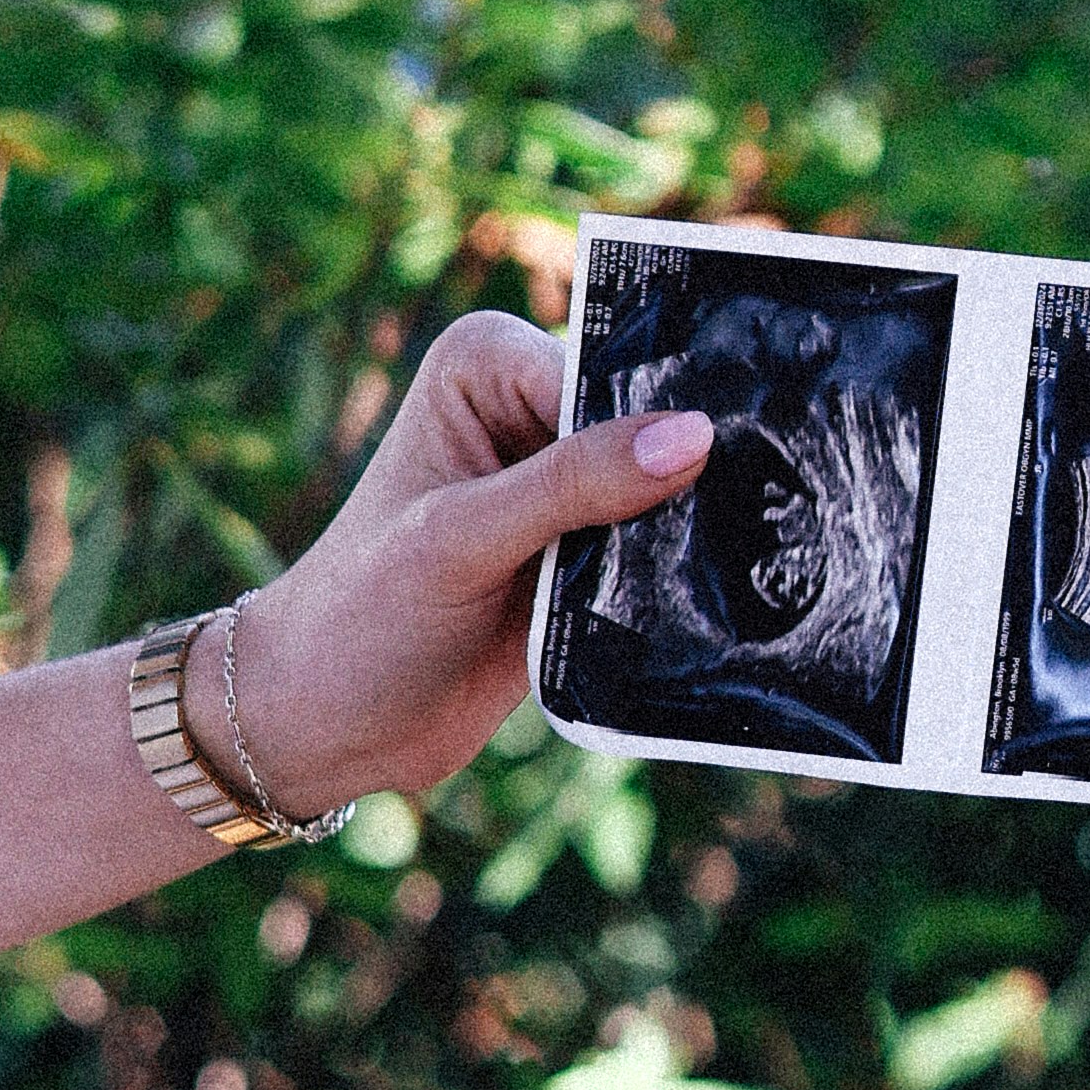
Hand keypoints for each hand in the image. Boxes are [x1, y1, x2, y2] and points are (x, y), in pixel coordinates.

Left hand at [216, 313, 710, 818]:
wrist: (335, 724)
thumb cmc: (362, 615)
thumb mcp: (461, 539)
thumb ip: (573, 483)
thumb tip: (694, 435)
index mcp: (487, 364)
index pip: (607, 371)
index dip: (660, 417)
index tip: (721, 465)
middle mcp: (530, 410)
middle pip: (648, 423)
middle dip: (688, 472)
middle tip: (754, 514)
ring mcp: (565, 486)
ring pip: (667, 489)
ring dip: (693, 529)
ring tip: (740, 564)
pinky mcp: (588, 553)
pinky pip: (662, 550)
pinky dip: (683, 573)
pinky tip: (720, 595)